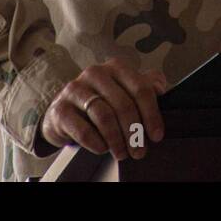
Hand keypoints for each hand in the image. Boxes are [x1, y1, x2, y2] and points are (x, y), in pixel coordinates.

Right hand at [40, 59, 167, 161]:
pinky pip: (83, 129)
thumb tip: (161, 88)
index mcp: (115, 67)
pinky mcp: (60, 109)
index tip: (157, 136)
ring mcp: (75, 89)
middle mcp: (95, 73)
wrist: (64, 113)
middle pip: (123, 104)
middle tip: (139, 151)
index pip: (140, 88)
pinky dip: (96, 143)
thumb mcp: (124, 90)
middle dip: (134, 132)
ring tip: (122, 153)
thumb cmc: (101, 102)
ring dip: (117, 140)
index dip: (151, 114)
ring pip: (104, 116)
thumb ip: (145, 86)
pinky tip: (103, 149)